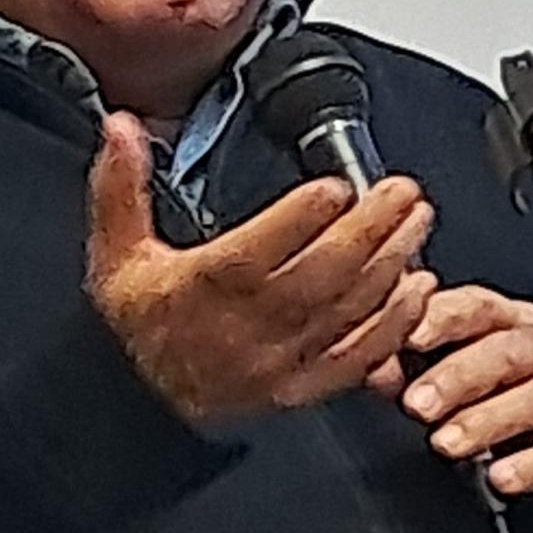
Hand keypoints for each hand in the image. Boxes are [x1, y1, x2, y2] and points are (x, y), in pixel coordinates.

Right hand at [87, 112, 436, 421]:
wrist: (137, 404)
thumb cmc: (137, 321)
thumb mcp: (115, 250)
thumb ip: (120, 186)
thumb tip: (121, 128)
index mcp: (201, 287)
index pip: (256, 252)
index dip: (301, 218)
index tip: (336, 185)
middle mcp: (245, 328)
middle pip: (319, 276)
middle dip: (369, 229)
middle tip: (402, 190)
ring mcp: (278, 361)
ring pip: (346, 312)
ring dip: (390, 264)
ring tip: (417, 222)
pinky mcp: (300, 388)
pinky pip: (357, 358)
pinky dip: (394, 324)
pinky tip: (417, 289)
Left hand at [396, 285, 532, 495]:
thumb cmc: (515, 392)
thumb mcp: (471, 371)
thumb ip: (421, 367)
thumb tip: (374, 370)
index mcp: (511, 318)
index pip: (478, 306)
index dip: (445, 318)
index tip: (410, 337)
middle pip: (509, 349)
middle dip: (459, 376)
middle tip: (418, 405)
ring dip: (491, 420)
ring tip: (448, 445)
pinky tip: (502, 478)